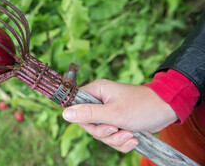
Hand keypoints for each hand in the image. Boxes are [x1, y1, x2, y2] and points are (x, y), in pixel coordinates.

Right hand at [62, 79, 177, 152]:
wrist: (167, 111)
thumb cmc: (142, 106)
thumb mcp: (114, 113)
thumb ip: (88, 114)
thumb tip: (65, 114)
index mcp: (96, 91)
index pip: (76, 106)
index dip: (83, 119)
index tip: (97, 123)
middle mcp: (100, 101)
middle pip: (88, 124)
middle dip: (104, 132)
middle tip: (116, 129)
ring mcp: (109, 113)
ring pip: (100, 133)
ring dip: (115, 139)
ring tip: (129, 134)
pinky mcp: (117, 123)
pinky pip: (111, 138)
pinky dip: (121, 142)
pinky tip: (133, 138)